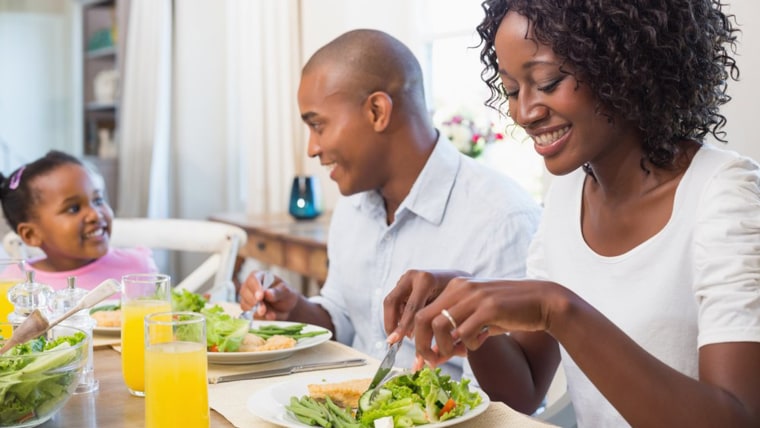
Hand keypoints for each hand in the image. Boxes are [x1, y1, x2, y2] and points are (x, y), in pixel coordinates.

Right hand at [239, 271, 298, 319]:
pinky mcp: (247, 309)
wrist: (286, 307)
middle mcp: (250, 286)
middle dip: (254, 302)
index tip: (260, 297)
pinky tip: (268, 317)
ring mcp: (246, 297)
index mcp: (260, 276)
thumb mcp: (286, 292)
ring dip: (256, 312)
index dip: (255, 288)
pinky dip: (258, 318)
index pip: (253, 279)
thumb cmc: (285, 295)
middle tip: (263, 311)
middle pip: (245, 292)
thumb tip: (267, 293)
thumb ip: (277, 292)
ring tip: (271, 315)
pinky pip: (248, 314)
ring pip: (245, 304)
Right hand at [383, 269, 469, 342]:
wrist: (459, 281)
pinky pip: (394, 302)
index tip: (396, 342)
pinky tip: (406, 328)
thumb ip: (434, 333)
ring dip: (394, 320)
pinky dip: (397, 316)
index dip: (403, 327)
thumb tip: (421, 362)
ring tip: (402, 336)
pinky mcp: (403, 282)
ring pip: (390, 302)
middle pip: (392, 301)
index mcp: (427, 280)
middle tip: (392, 341)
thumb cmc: (458, 300)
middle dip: (391, 323)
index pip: (411, 308)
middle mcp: (414, 275)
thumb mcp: (448, 314)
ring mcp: (406, 277)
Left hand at [412, 277, 560, 366]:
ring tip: (462, 351)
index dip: (420, 338)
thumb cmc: (509, 312)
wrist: (542, 301)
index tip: (430, 356)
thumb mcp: (478, 318)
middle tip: (435, 361)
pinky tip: (482, 341)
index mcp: (456, 287)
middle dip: (424, 346)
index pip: (422, 312)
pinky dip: (469, 345)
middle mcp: (461, 288)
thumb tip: (436, 355)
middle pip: (423, 319)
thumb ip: (456, 332)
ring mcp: (474, 296)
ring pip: (440, 326)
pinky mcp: (489, 308)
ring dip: (446, 347)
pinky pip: (465, 333)